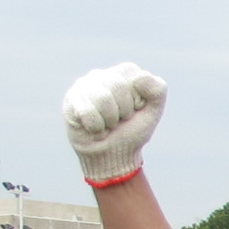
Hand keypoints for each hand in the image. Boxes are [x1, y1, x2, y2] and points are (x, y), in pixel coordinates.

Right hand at [61, 62, 167, 187]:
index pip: (136, 77)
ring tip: (107, 124)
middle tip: (120, 119)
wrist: (113, 155)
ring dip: (110, 120)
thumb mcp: (153, 111)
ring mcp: (83, 86)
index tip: (135, 110)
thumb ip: (157, 90)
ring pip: (102, 98)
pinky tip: (94, 128)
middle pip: (118, 86)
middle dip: (124, 111)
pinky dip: (97, 127)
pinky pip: (88, 112)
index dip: (139, 100)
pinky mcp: (70, 101)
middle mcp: (101, 75)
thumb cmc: (132, 131)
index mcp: (124, 73)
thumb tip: (140, 77)